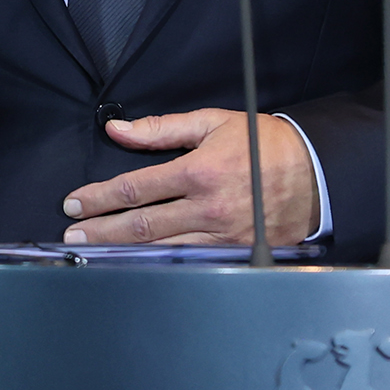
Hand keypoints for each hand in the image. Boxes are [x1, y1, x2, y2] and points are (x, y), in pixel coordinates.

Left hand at [60, 110, 318, 246]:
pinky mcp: (236, 252)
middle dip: (101, 230)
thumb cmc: (264, 144)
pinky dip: (160, 264)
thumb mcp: (213, 123)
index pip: (135, 188)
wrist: (318, 173)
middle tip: (72, 235)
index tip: (74, 202)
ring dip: (122, 252)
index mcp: (198, 172)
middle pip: (141, 226)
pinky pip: (191, 261)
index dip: (99, 197)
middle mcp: (207, 208)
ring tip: (93, 253)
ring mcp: (222, 235)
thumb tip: (118, 129)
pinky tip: (137, 266)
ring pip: (162, 249)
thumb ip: (162, 129)